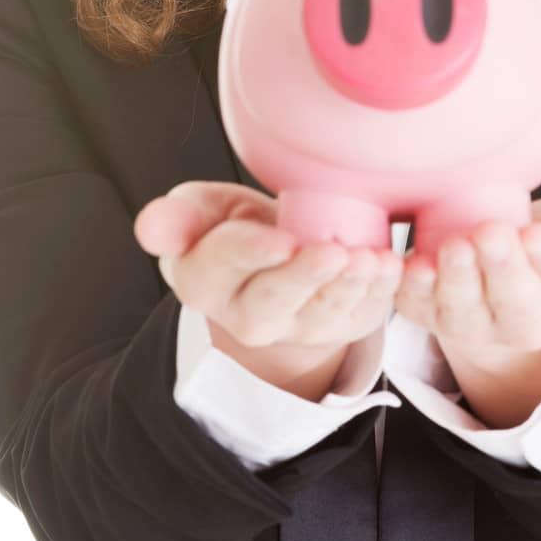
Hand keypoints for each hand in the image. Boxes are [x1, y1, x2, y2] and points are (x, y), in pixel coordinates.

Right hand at [133, 180, 402, 351]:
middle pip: (274, 300)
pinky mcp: (338, 329)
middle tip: (332, 251)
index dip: (253, 252)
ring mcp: (296, 329)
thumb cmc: (232, 224)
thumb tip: (149, 227)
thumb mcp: (201, 211)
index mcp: (203, 281)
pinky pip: (361, 317)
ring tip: (370, 259)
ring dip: (349, 287)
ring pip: (322, 315)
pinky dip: (381, 293)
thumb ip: (179, 217)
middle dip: (305, 277)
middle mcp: (246, 317)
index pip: (223, 263)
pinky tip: (391, 267)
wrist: (274, 255)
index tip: (280, 238)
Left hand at [394, 197, 540, 358]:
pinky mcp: (439, 316)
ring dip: (456, 284)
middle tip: (490, 234)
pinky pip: (423, 314)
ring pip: (468, 316)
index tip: (538, 236)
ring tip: (452, 248)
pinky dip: (412, 294)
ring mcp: (483, 325)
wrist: (518, 259)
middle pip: (519, 309)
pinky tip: (408, 268)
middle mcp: (534, 322)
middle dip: (503, 273)